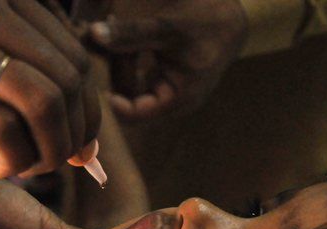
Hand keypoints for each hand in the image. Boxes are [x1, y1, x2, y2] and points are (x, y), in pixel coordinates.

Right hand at [0, 0, 100, 177]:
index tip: (81, 143)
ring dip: (50, 149)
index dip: (88, 110)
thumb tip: (89, 140)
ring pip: (43, 102)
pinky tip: (1, 168)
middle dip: (74, 134)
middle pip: (66, 81)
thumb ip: (34, 79)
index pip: (75, 58)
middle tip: (59, 161)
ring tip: (30, 166)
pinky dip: (16, 159)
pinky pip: (3, 130)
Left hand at [89, 0, 247, 118]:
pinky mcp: (165, 80)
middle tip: (108, 39)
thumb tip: (93, 34)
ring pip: (130, 87)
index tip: (99, 69)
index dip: (112, 98)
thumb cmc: (205, 20)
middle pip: (129, 101)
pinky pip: (137, 77)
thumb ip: (130, 33)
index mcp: (179, 99)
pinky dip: (128, 59)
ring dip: (120, 63)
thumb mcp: (167, 27)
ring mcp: (169, 93)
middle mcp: (173, 102)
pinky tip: (124, 38)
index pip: (133, 115)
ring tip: (119, 31)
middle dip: (116, 72)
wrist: (232, 16)